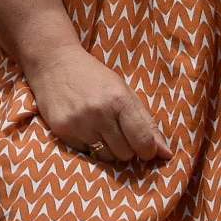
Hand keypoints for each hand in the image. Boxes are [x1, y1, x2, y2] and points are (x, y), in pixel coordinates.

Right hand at [23, 45, 170, 165]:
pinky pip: (85, 154)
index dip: (148, 150)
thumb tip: (167, 155)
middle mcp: (99, 112)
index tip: (144, 147)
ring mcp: (79, 123)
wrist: (54, 63)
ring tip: (100, 129)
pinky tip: (83, 127)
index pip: (144, 141)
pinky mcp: (62, 130)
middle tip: (117, 131)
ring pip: (106, 158)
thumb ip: (147, 123)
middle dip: (126, 147)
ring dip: (107, 149)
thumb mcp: (124, 92)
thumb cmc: (94, 77)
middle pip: (125, 154)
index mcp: (119, 99)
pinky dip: (88, 145)